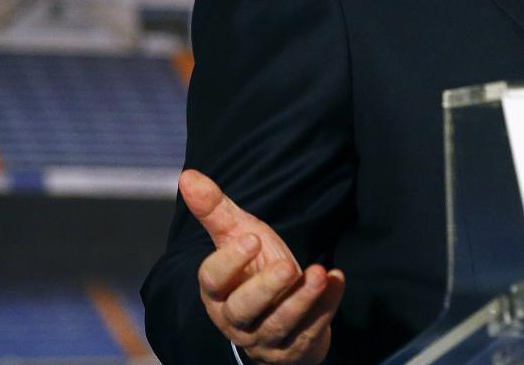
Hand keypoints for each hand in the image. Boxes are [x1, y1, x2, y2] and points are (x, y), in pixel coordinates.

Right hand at [181, 169, 346, 364]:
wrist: (282, 312)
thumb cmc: (253, 269)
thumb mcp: (238, 237)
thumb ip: (216, 210)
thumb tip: (187, 175)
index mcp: (217, 292)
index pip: (213, 281)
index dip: (229, 262)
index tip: (253, 238)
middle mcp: (237, 320)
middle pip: (243, 309)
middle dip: (265, 288)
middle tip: (287, 265)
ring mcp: (266, 338)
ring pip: (280, 325)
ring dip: (302, 300)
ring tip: (319, 273)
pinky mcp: (295, 349)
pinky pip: (311, 331)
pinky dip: (327, 306)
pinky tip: (336, 280)